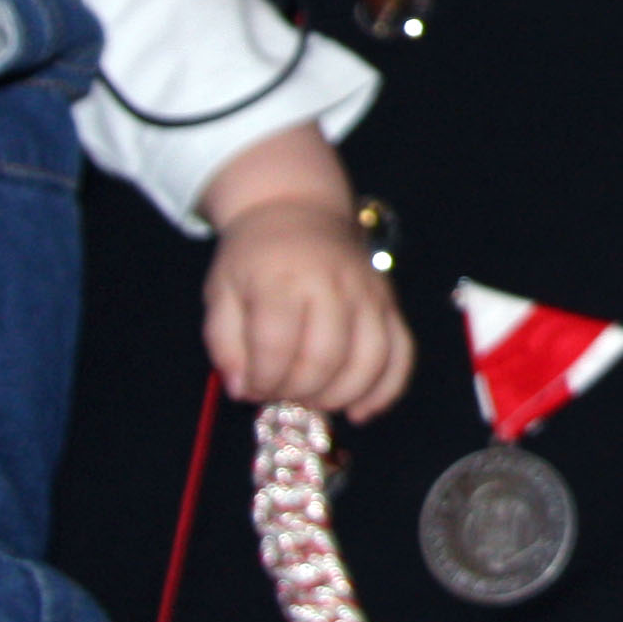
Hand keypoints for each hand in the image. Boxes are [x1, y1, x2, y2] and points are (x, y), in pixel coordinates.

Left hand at [204, 201, 411, 417]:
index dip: (262, 380)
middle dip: (298, 391)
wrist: (298, 210)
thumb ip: (224, 343)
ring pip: (370, 360)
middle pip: (325, 357)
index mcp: (282, 277)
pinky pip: (402, 353)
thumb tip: (244, 389)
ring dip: (340, 396)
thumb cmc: (254, 258)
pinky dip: (386, 390)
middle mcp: (332, 283)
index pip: (276, 344)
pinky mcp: (389, 303)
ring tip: (314, 400)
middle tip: (281, 393)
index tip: (251, 387)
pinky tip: (360, 411)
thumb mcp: (221, 292)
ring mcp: (368, 292)